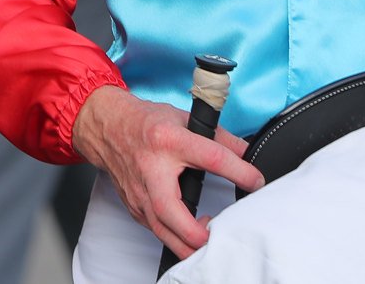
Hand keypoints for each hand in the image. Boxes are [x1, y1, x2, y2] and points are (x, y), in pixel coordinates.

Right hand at [71, 84, 264, 259]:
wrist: (108, 128)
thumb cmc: (145, 123)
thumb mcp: (184, 119)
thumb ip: (218, 137)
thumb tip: (246, 152)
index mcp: (169, 140)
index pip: (210, 157)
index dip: (238, 170)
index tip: (256, 181)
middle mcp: (152, 168)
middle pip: (170, 209)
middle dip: (194, 231)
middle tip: (217, 234)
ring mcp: (140, 191)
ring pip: (160, 229)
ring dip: (185, 245)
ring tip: (207, 243)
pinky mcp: (135, 206)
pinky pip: (155, 229)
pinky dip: (174, 238)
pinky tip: (189, 238)